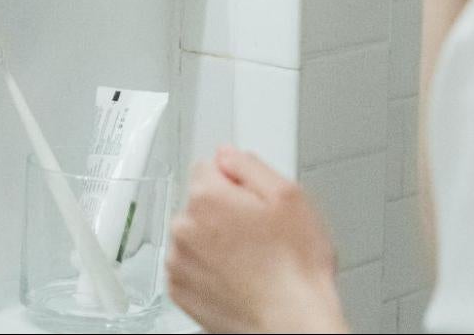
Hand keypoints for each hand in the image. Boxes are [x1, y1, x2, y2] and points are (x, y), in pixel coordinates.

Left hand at [167, 148, 346, 332]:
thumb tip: (227, 156)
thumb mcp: (290, 197)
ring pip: (193, 234)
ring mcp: (178, 261)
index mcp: (207, 197)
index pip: (209, 167)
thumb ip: (250, 165)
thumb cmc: (295, 269)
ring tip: (250, 260)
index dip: (236, 182)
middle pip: (200, 201)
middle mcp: (183, 226)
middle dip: (224, 211)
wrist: (292, 323)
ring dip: (213, 241)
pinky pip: (189, 265)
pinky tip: (236, 277)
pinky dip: (207, 270)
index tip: (252, 200)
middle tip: (258, 234)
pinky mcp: (178, 290)